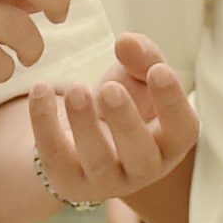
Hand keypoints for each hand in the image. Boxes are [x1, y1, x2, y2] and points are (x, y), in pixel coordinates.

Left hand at [34, 35, 196, 212]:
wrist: (79, 135)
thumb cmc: (121, 103)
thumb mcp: (137, 76)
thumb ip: (141, 57)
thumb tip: (127, 42)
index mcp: (169, 142)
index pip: (182, 130)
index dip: (173, 103)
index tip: (159, 70)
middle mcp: (143, 168)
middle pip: (141, 156)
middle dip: (125, 122)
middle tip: (109, 88)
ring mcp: (105, 180)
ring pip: (98, 161)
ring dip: (85, 125)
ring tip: (76, 89)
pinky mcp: (68, 180)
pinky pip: (55, 157)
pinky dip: (45, 123)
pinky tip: (40, 89)